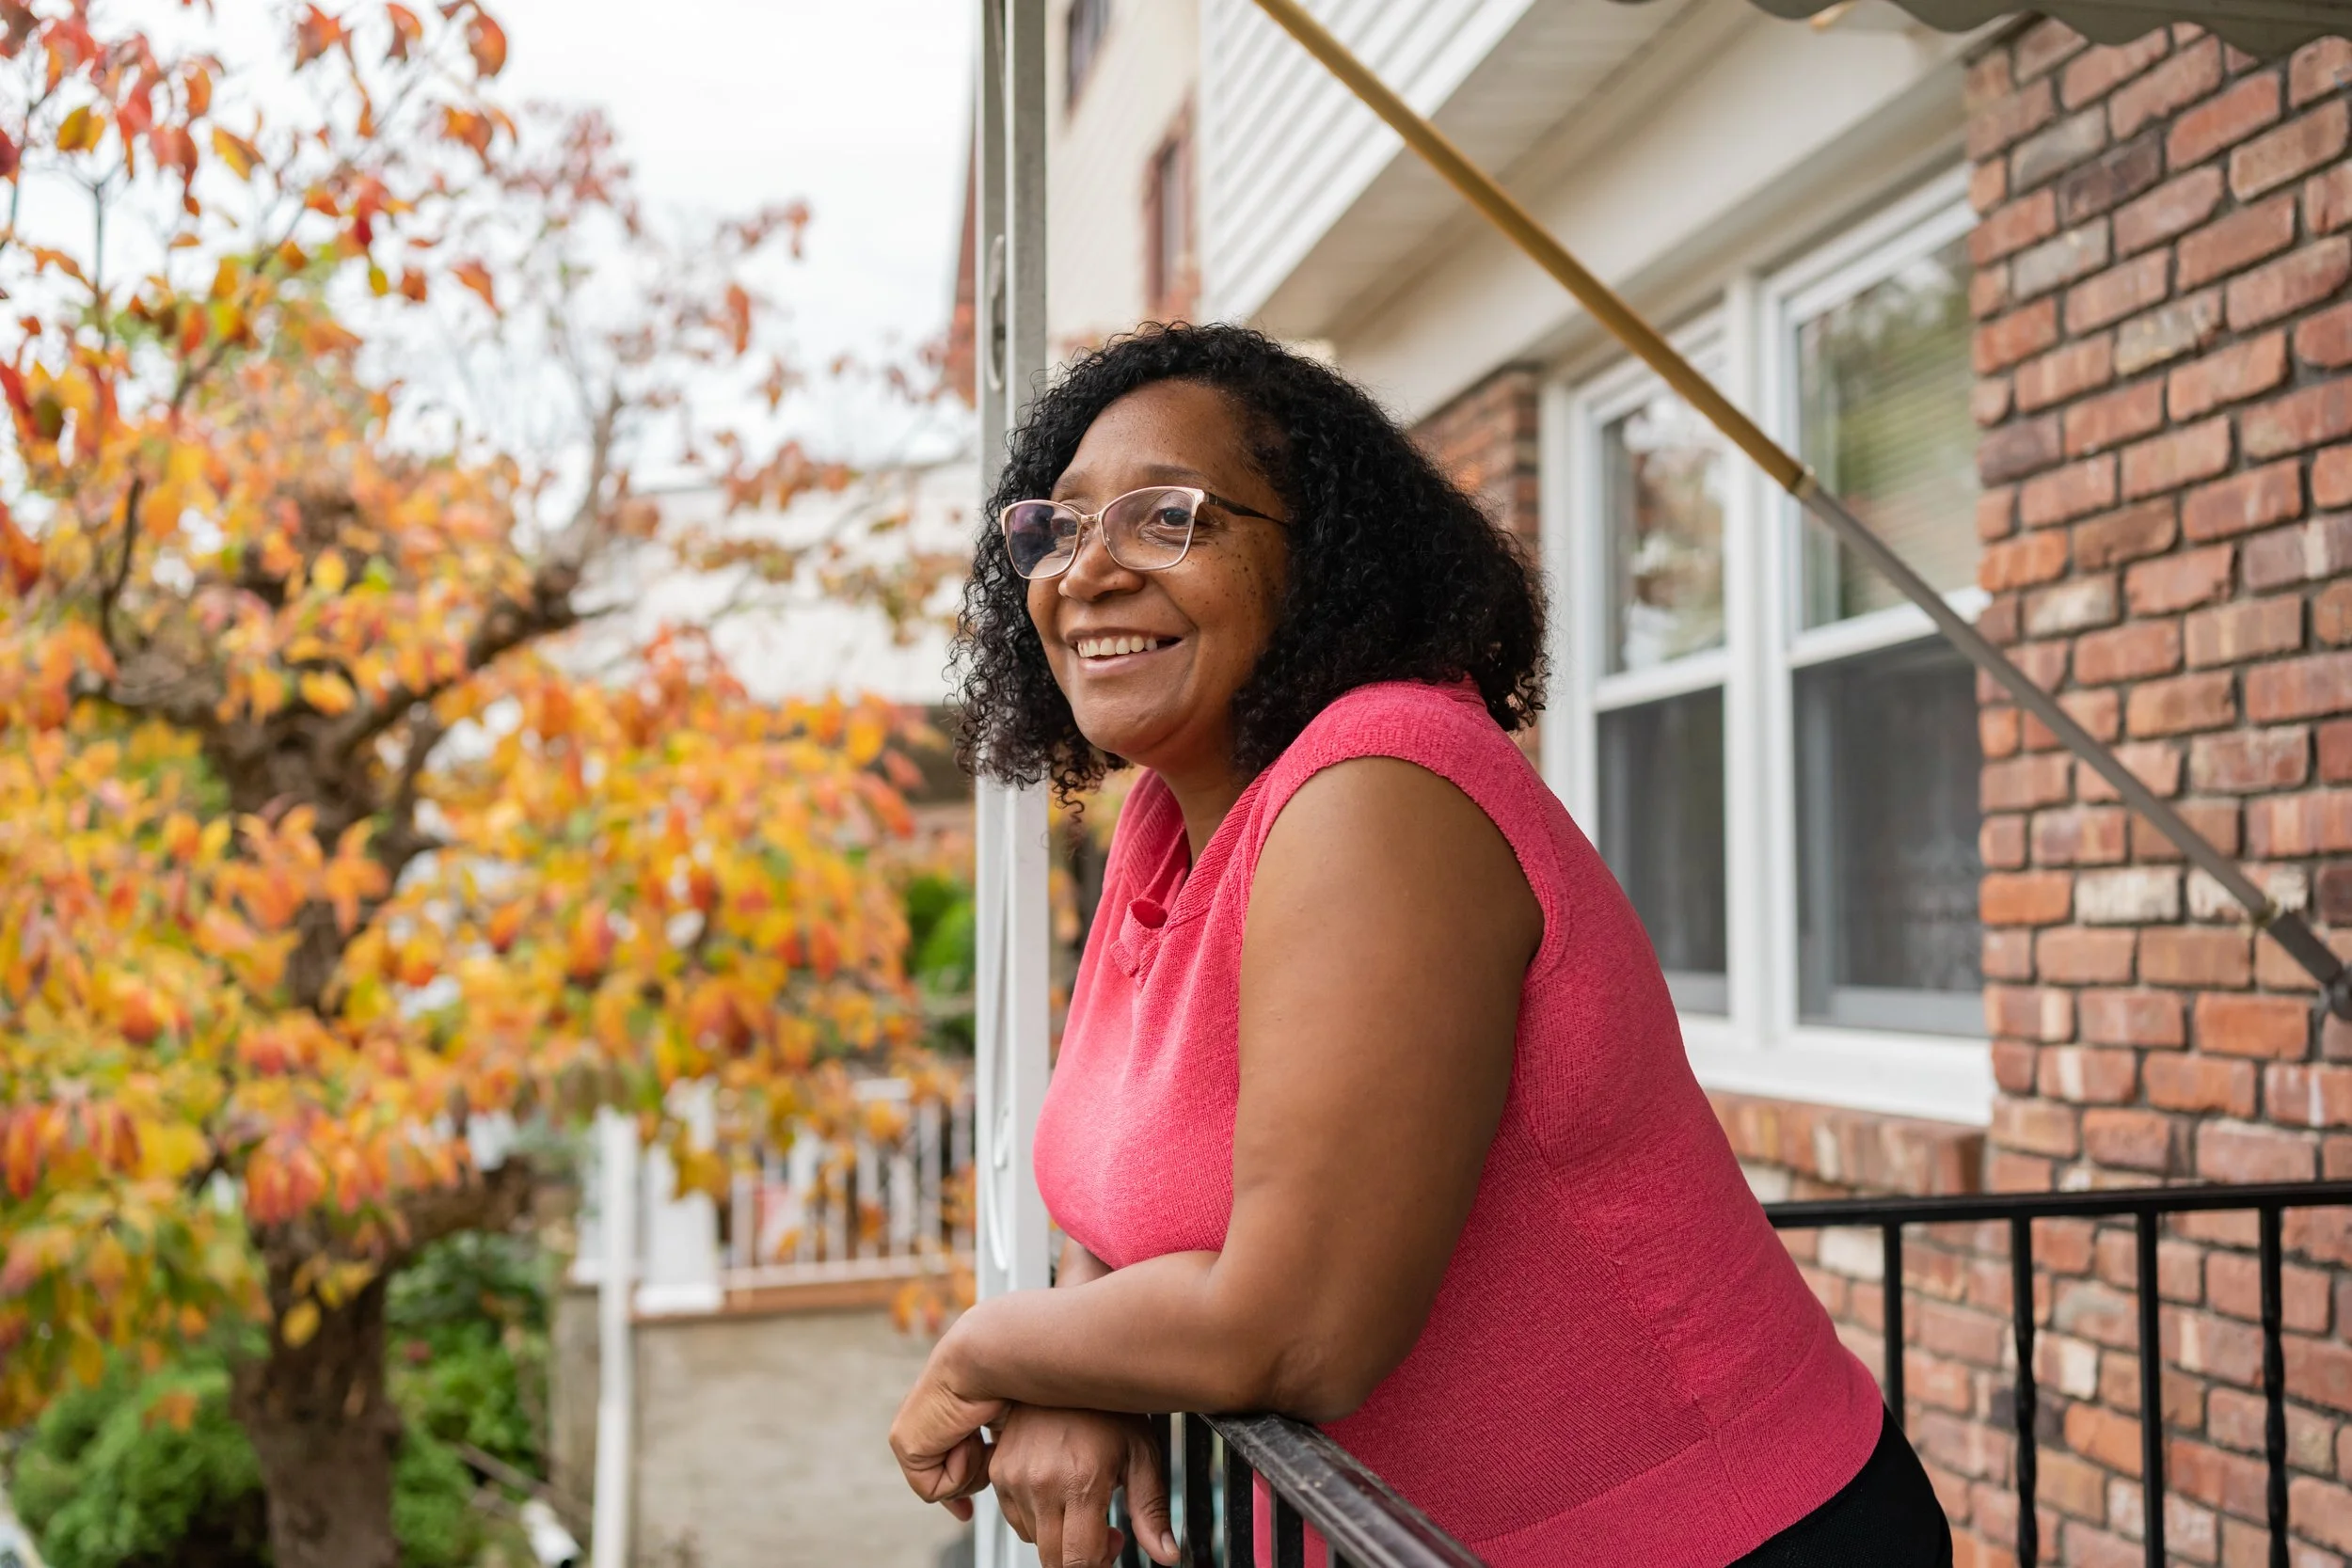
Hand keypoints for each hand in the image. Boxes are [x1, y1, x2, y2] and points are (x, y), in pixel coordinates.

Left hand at [889, 1339, 1007, 1516]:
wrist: (992, 1361)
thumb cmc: (1012, 1380)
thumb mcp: (1009, 1425)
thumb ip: (999, 1453)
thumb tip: (1005, 1474)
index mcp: (947, 1412)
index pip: (944, 1460)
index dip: (959, 1487)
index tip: (965, 1513)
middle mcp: (926, 1421)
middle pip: (939, 1479)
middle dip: (960, 1493)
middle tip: (974, 1490)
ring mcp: (912, 1433)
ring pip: (946, 1486)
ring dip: (973, 1469)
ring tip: (977, 1435)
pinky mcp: (905, 1444)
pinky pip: (937, 1489)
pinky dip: (961, 1470)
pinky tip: (965, 1438)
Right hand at [992, 1406, 1175, 1567]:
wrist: (1065, 1359)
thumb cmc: (1108, 1404)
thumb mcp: (1141, 1453)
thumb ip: (1151, 1509)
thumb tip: (1167, 1554)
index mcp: (1079, 1481)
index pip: (1079, 1561)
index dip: (1099, 1566)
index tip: (1112, 1551)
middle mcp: (1040, 1482)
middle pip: (1054, 1559)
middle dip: (1082, 1556)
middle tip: (1107, 1531)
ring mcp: (1014, 1476)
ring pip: (1034, 1540)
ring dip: (1060, 1536)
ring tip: (1084, 1504)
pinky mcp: (998, 1470)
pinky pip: (1015, 1517)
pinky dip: (1038, 1516)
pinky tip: (1060, 1490)